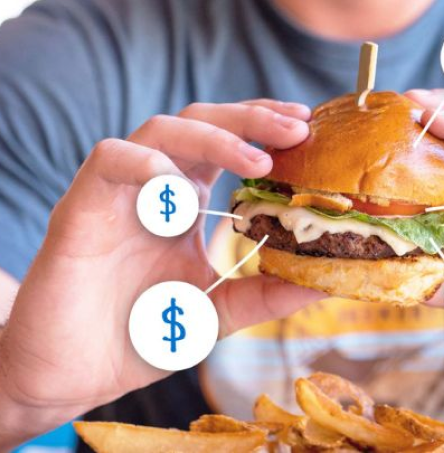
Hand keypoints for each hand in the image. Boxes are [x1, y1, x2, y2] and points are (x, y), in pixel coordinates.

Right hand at [0, 100, 322, 446]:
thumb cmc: (140, 334)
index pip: (227, 141)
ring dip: (214, 137)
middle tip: (297, 126)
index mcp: (185, 200)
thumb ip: (263, 295)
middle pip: (201, 120)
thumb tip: (321, 282)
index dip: (265, 127)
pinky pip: (111, 160)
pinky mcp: (82, 207)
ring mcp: (119, 192)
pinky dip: (149, 165)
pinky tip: (180, 189)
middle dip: (252, 118)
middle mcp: (155, 186)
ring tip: (258, 161)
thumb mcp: (217, 311)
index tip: (307, 125)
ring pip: (162, 129)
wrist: (74, 372)